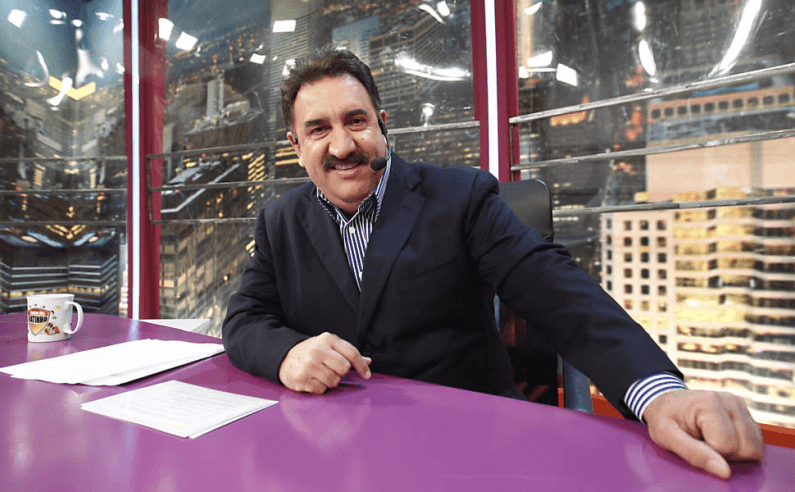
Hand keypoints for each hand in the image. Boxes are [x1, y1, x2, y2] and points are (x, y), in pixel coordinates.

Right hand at [278, 332, 370, 393]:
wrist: (284, 357)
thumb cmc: (310, 352)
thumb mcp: (329, 346)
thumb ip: (347, 353)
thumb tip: (368, 361)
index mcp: (327, 339)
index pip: (352, 353)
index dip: (362, 366)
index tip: (366, 375)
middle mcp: (318, 350)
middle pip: (344, 368)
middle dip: (342, 373)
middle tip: (333, 370)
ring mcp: (309, 365)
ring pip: (334, 381)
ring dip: (331, 381)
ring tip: (321, 374)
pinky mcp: (301, 379)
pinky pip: (322, 390)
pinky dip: (320, 388)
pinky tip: (313, 380)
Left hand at [643, 389, 763, 478]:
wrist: (664, 400)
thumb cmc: (663, 418)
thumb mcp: (666, 437)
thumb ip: (695, 454)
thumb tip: (725, 473)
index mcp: (711, 403)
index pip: (727, 447)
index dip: (709, 453)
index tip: (692, 440)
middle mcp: (731, 401)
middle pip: (747, 449)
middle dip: (724, 454)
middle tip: (702, 441)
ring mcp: (740, 406)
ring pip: (756, 447)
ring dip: (734, 451)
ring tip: (710, 439)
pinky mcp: (745, 412)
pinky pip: (757, 442)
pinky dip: (740, 446)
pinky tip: (721, 438)